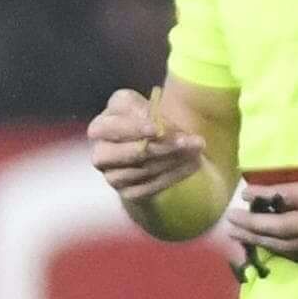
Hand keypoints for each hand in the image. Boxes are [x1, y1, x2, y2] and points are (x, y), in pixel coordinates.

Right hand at [89, 88, 205, 203]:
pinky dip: (175, 174)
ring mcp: (113, 177)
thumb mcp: (143, 105)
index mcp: (100, 127)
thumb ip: (147, 110)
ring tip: (197, 149)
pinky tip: (194, 163)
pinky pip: (152, 187)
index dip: (134, 128)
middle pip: (129, 153)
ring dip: (174, 160)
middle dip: (160, 147)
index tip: (157, 128)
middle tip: (187, 141)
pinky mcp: (128, 193)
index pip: (112, 128)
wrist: (149, 148)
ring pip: (144, 170)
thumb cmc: (145, 119)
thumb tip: (160, 125)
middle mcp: (101, 155)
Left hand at [226, 159, 297, 261]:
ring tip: (240, 235)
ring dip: (261, 241)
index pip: (291, 196)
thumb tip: (294, 171)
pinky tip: (265, 246)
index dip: (264, 196)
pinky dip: (281, 252)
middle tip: (232, 220)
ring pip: (290, 245)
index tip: (245, 194)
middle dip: (253, 224)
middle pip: (284, 225)